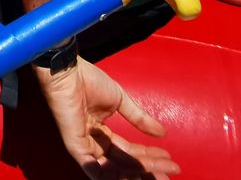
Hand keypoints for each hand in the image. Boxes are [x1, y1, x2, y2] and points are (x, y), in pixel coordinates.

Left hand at [35, 56, 178, 177]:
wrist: (70, 72)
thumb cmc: (89, 81)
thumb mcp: (120, 101)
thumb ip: (139, 119)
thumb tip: (162, 133)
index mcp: (102, 133)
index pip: (129, 152)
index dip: (150, 157)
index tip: (170, 160)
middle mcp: (94, 144)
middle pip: (124, 165)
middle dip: (148, 170)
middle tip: (170, 172)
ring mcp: (84, 148)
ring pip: (113, 171)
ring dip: (139, 172)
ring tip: (160, 171)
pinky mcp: (76, 148)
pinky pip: (95, 171)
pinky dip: (115, 176)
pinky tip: (137, 174)